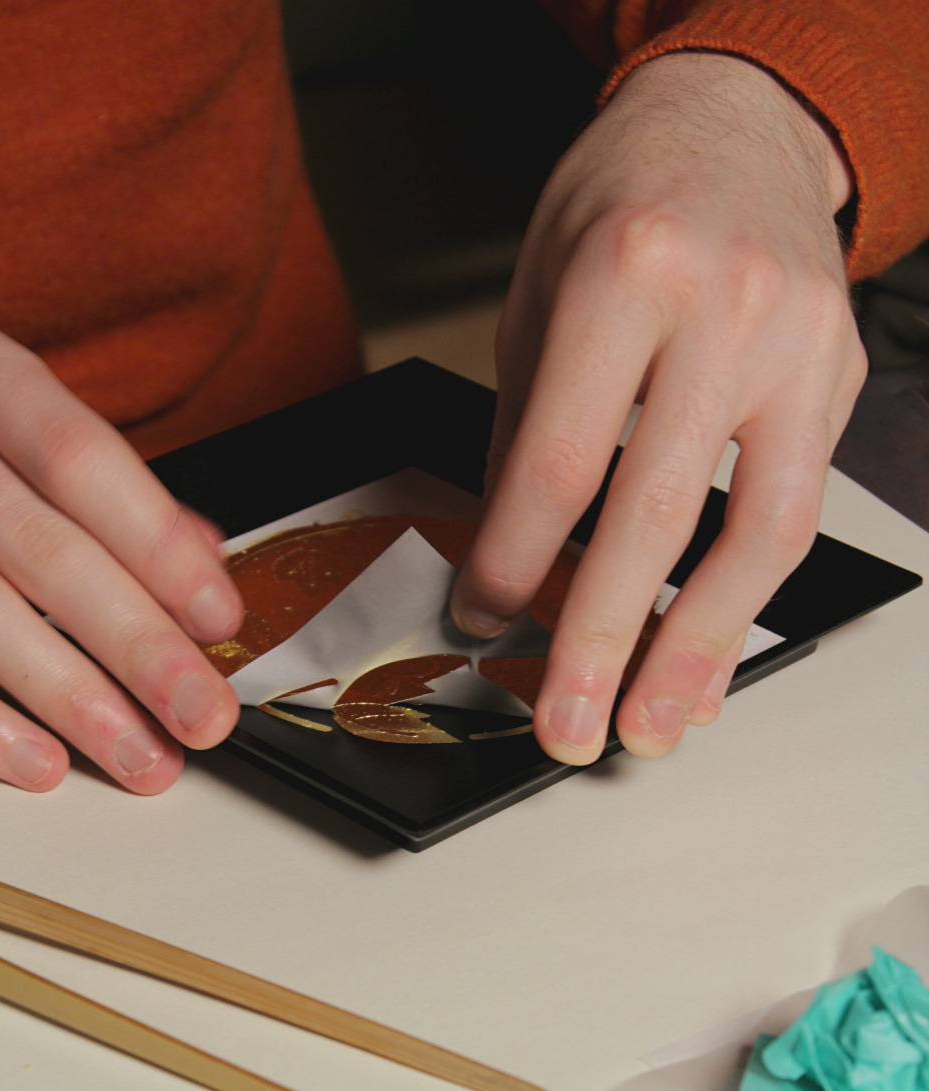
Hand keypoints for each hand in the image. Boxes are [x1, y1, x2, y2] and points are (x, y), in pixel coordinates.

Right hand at [0, 322, 243, 791]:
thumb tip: (206, 565)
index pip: (83, 462)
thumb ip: (111, 490)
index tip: (220, 619)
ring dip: (70, 698)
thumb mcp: (21, 422)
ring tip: (141, 756)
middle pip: (41, 549)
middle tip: (202, 713)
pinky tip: (38, 760)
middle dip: (136, 645)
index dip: (158, 547)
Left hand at [451, 53, 865, 763]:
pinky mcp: (842, 379)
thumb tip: (513, 569)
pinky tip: (709, 659)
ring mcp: (801, 348)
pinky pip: (796, 513)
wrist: (735, 128)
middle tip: (567, 726)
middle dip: (605, 641)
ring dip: (698, 652)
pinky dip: (746, 601)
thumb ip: (529, 434)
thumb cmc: (620, 209)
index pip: (560, 460)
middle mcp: (726, 312)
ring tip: (652, 727)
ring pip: (758, 536)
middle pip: (657, 514)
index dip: (516, 562)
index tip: (484, 622)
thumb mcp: (538, 298)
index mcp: (628, 277)